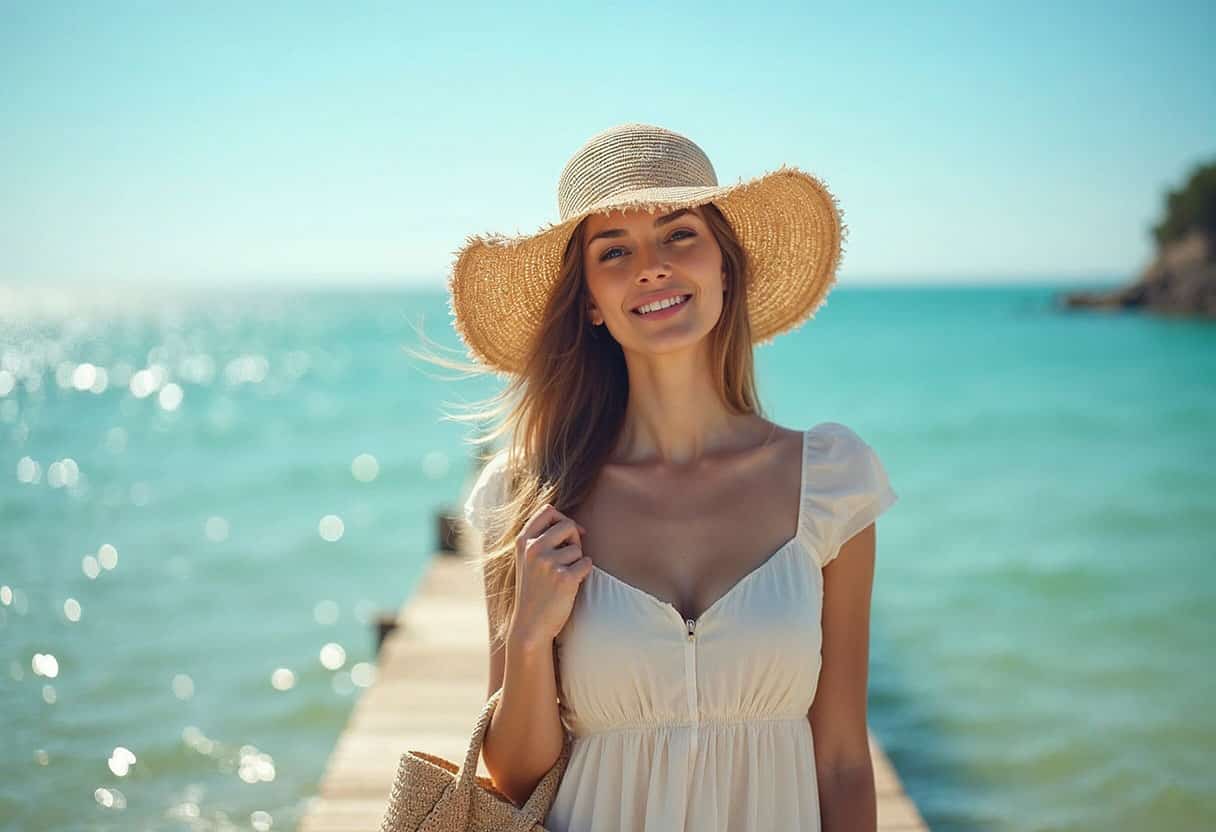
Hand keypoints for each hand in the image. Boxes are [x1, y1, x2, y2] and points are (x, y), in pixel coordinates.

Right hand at [508, 504, 592, 646]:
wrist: (531, 625)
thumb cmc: (534, 590)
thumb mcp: (528, 560)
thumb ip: (541, 538)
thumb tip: (575, 526)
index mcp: (523, 541)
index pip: (547, 510)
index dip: (562, 518)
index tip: (568, 532)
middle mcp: (533, 549)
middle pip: (567, 525)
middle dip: (575, 539)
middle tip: (569, 558)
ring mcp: (547, 563)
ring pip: (578, 548)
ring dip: (577, 561)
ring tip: (563, 578)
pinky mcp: (564, 578)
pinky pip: (586, 563)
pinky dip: (583, 573)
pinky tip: (570, 585)